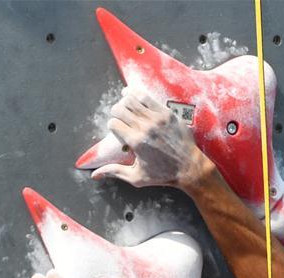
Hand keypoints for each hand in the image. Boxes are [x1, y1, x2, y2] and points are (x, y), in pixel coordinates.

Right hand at [91, 88, 209, 188]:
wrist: (189, 168)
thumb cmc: (163, 175)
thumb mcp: (137, 177)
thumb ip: (115, 172)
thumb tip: (94, 175)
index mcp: (136, 142)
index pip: (114, 123)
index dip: (112, 126)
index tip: (116, 130)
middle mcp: (145, 127)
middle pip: (120, 108)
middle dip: (116, 112)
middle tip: (120, 117)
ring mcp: (157, 118)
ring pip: (132, 98)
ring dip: (125, 101)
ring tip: (126, 106)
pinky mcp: (167, 113)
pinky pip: (148, 96)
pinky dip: (137, 94)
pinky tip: (134, 95)